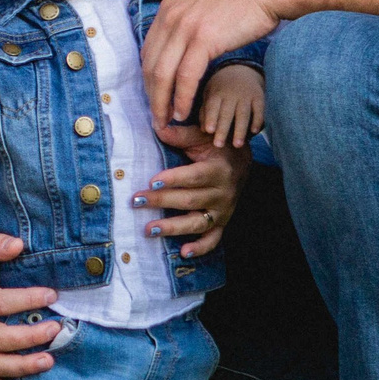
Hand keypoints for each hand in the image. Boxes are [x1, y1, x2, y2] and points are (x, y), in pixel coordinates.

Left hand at [135, 123, 249, 257]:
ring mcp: (222, 211)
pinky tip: (183, 253)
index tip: (151, 181)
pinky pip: (213, 240)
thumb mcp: (201, 137)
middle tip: (136, 200)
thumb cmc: (215, 147)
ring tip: (148, 229)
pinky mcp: (222, 223)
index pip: (193, 177)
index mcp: (218, 170)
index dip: (173, 180)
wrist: (242, 162)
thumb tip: (157, 126)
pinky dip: (200, 248)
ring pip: (197, 223)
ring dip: (172, 228)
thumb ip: (180, 135)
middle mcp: (222, 193)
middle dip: (161, 201)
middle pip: (189, 200)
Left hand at [143, 0, 293, 130]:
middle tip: (157, 118)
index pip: (148, 51)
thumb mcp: (205, 5)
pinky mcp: (203, 38)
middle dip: (151, 96)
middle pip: (150, 65)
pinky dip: (182, 98)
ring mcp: (185, 26)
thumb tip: (187, 45)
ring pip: (162, 74)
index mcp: (169, 7)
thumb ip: (190, 23)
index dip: (148, 80)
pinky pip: (185, 77)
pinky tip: (183, 112)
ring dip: (162, 103)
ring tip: (166, 122)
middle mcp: (171, 15)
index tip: (155, 99)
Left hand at [198, 64, 264, 147]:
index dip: (211, 118)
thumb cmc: (221, 89)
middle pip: (227, 113)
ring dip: (240, 130)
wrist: (242, 70)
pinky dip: (258, 121)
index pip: (213, 106)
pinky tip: (254, 132)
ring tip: (237, 145)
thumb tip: (203, 130)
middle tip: (218, 145)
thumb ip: (205, 111)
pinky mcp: (259, 97)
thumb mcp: (209, 94)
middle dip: (223, 129)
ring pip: (243, 114)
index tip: (208, 131)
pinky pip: (259, 110)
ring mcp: (246, 95)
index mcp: (216, 93)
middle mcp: (231, 94)